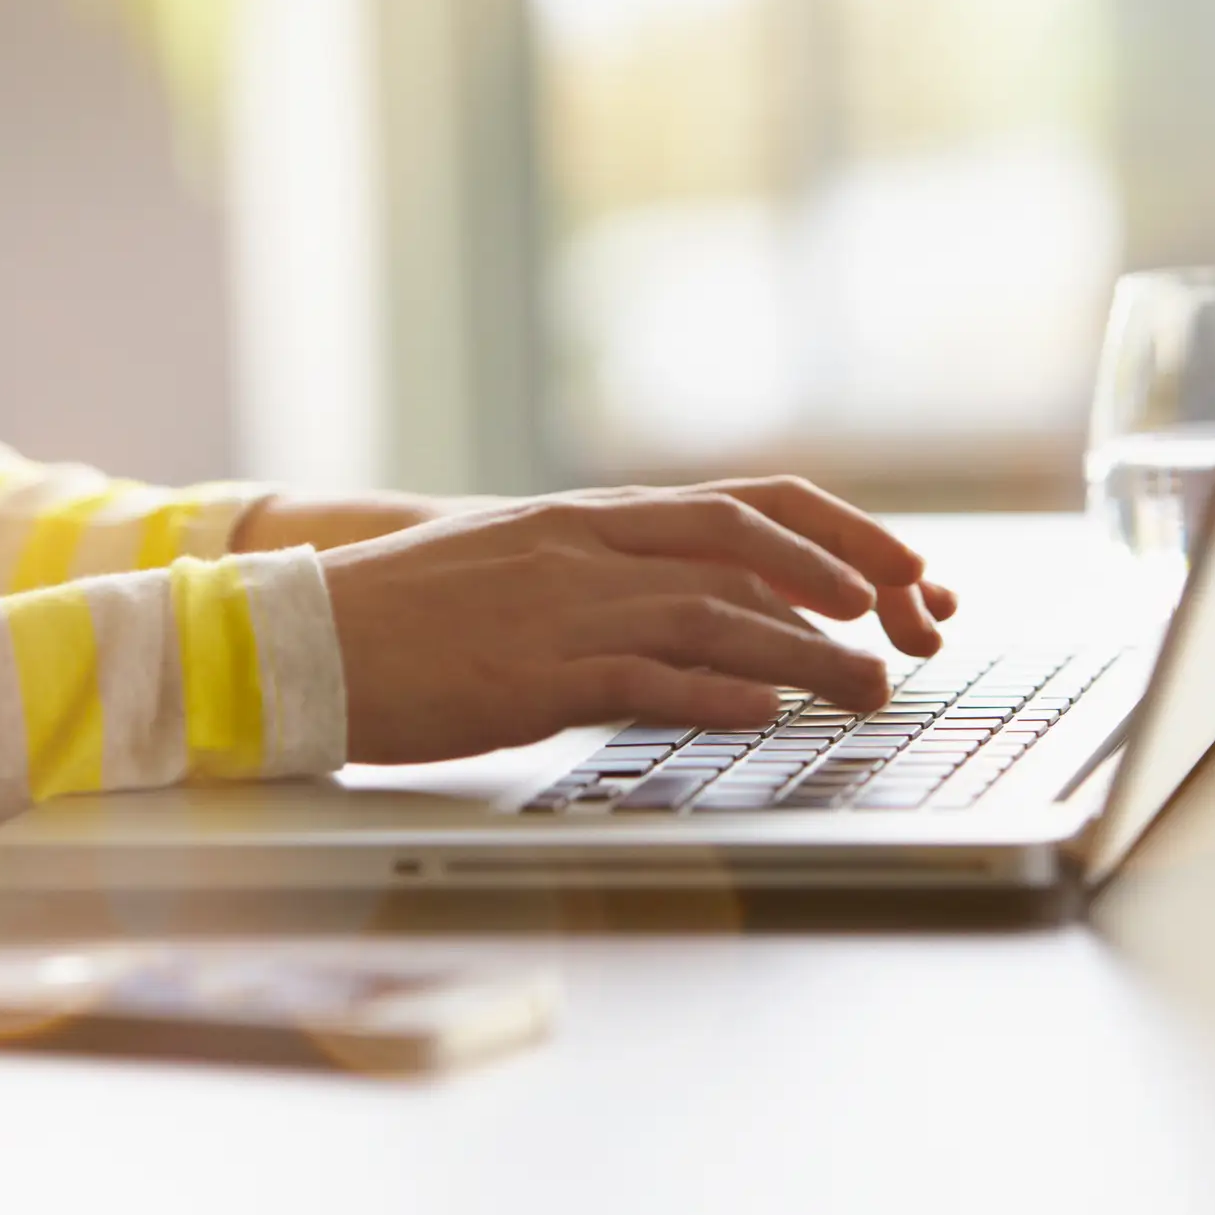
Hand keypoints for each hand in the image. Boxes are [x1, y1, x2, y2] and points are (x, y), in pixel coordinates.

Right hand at [318, 480, 958, 764]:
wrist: (298, 636)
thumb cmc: (410, 612)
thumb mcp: (525, 565)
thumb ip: (616, 571)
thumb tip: (715, 599)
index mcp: (592, 517)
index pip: (746, 504)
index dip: (838, 532)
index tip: (903, 569)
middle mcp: (589, 548)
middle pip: (747, 545)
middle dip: (848, 578)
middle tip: (916, 620)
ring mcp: (560, 609)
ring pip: (713, 616)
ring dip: (806, 653)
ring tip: (873, 686)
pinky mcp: (528, 676)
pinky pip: (638, 680)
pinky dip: (712, 694)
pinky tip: (767, 711)